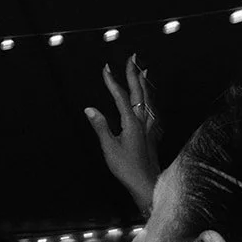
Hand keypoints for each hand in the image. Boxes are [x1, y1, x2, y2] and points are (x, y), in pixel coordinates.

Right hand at [86, 56, 161, 213]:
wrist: (146, 183)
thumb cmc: (126, 168)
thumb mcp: (109, 148)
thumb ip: (101, 126)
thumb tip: (89, 109)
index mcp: (132, 122)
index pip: (121, 96)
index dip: (112, 81)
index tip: (106, 68)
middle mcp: (143, 121)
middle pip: (139, 92)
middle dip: (133, 74)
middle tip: (132, 57)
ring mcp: (149, 127)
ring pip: (148, 99)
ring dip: (144, 84)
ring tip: (144, 71)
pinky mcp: (151, 134)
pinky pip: (152, 110)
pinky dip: (149, 99)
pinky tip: (150, 101)